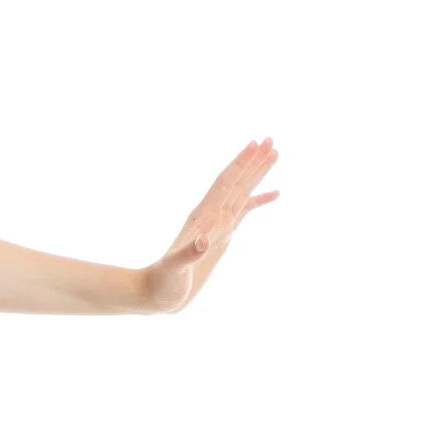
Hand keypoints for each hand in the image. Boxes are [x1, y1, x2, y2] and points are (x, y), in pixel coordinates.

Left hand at [147, 139, 279, 311]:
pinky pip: (245, 212)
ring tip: (275, 152)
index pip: (224, 184)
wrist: (157, 294)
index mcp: (201, 217)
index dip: (240, 164)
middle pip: (236, 181)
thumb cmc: (163, 282)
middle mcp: (210, 216)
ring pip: (242, 191)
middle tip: (270, 139)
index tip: (255, 144)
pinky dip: (259, 201)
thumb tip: (205, 241)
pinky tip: (275, 193)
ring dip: (257, 173)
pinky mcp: (222, 236)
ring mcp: (217, 225)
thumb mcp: (175, 268)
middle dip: (253, 161)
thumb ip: (189, 254)